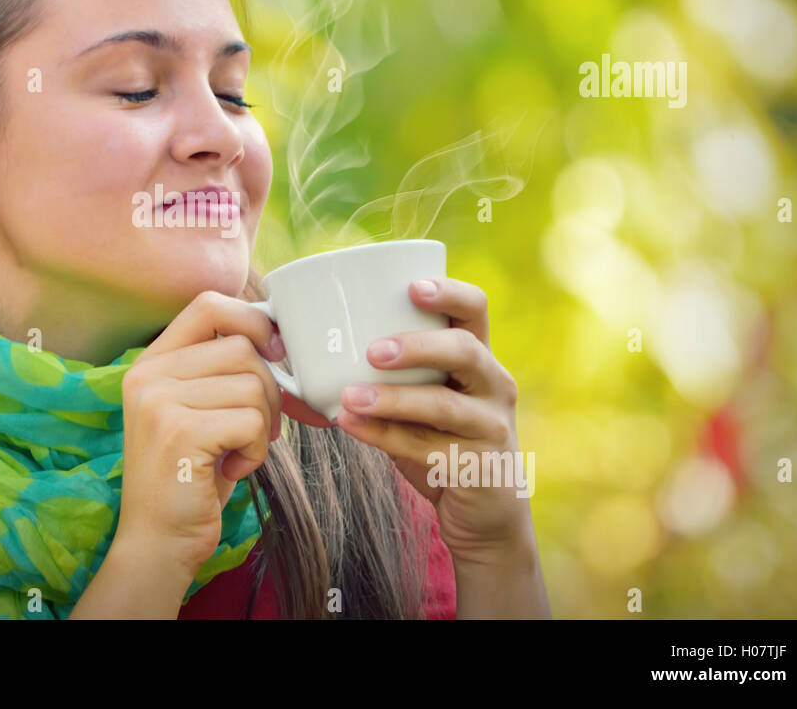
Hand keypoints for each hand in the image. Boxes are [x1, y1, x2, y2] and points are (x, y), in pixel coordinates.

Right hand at [117, 291, 284, 579]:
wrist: (159, 540)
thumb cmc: (193, 475)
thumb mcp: (200, 410)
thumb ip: (223, 370)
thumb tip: (286, 337)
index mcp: (152, 362)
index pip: (208, 304)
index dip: (252, 320)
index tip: (276, 353)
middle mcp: (148, 374)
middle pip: (242, 348)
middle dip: (270, 390)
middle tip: (259, 429)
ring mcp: (159, 401)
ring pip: (253, 384)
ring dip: (263, 425)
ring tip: (239, 451)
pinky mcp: (179, 432)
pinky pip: (251, 420)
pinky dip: (257, 449)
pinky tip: (233, 468)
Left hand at [332, 277, 532, 564]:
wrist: (483, 510)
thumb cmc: (437, 438)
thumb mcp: (421, 396)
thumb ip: (384, 371)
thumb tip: (303, 340)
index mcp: (478, 356)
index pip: (475, 309)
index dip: (449, 292)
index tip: (410, 287)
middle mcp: (494, 384)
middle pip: (465, 350)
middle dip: (417, 347)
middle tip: (372, 352)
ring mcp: (490, 426)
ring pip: (444, 404)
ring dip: (393, 398)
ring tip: (349, 397)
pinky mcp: (479, 467)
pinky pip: (427, 447)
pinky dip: (384, 436)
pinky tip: (350, 425)